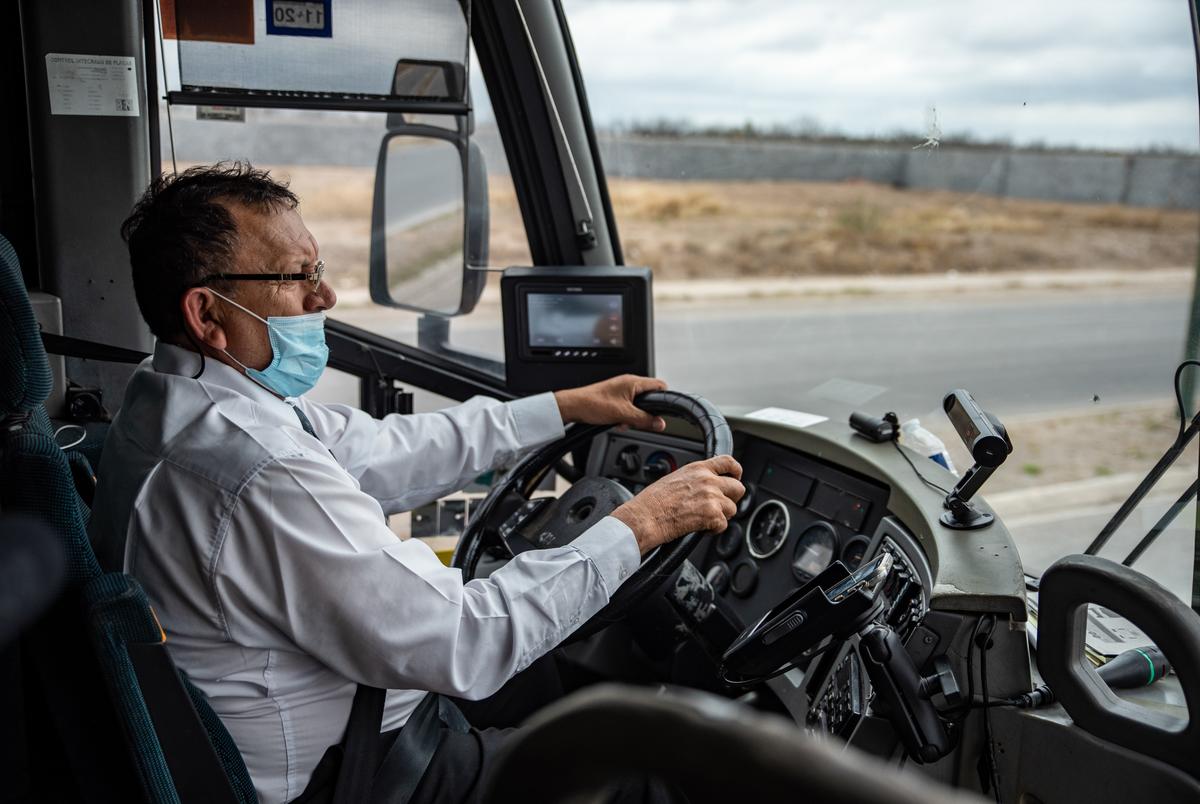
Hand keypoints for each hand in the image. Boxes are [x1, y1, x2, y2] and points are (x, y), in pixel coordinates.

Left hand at [554, 375, 668, 431]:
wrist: (573, 407)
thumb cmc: (592, 404)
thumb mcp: (623, 414)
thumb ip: (644, 419)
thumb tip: (660, 423)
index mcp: (633, 382)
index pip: (659, 385)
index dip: (665, 398)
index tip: (666, 411)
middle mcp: (628, 384)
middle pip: (649, 398)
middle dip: (646, 412)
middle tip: (640, 421)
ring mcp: (621, 391)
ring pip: (638, 405)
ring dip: (634, 417)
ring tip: (623, 422)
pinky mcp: (614, 399)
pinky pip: (627, 408)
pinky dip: (625, 417)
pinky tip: (616, 422)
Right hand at [612, 455, 744, 554]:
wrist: (646, 516)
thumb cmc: (653, 501)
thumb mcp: (676, 478)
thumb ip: (695, 479)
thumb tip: (705, 487)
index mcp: (698, 469)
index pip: (728, 462)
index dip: (736, 471)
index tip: (735, 477)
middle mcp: (708, 480)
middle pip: (738, 488)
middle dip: (731, 498)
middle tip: (719, 505)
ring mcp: (712, 497)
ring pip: (732, 508)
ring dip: (721, 516)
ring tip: (704, 518)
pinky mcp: (712, 515)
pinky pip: (723, 525)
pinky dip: (714, 529)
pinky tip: (700, 527)